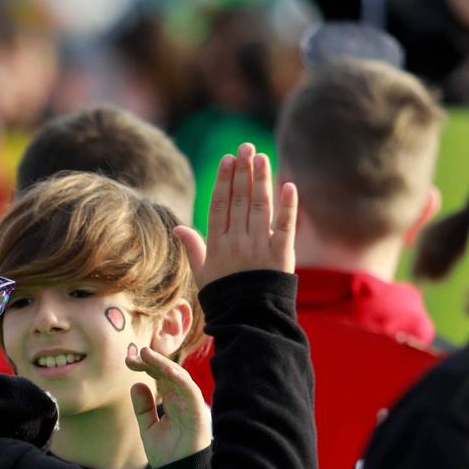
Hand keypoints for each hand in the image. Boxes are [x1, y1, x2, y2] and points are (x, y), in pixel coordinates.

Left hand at [127, 343, 211, 468]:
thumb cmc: (167, 454)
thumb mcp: (148, 428)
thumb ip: (143, 407)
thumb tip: (136, 384)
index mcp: (172, 401)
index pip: (160, 376)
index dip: (145, 365)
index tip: (128, 359)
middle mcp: (183, 400)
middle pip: (169, 372)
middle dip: (151, 361)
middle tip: (133, 353)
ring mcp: (191, 405)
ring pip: (180, 378)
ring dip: (163, 364)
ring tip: (146, 354)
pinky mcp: (198, 414)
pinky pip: (191, 392)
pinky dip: (180, 380)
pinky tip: (166, 371)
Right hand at [176, 143, 297, 289]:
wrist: (249, 321)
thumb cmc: (225, 298)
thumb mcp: (203, 274)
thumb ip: (193, 248)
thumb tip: (179, 227)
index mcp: (217, 245)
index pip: (220, 206)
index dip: (224, 181)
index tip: (229, 160)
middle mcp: (237, 242)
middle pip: (240, 200)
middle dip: (243, 171)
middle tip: (246, 147)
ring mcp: (259, 247)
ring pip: (260, 207)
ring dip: (262, 180)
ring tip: (263, 158)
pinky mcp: (281, 255)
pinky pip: (285, 226)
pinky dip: (288, 206)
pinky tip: (289, 185)